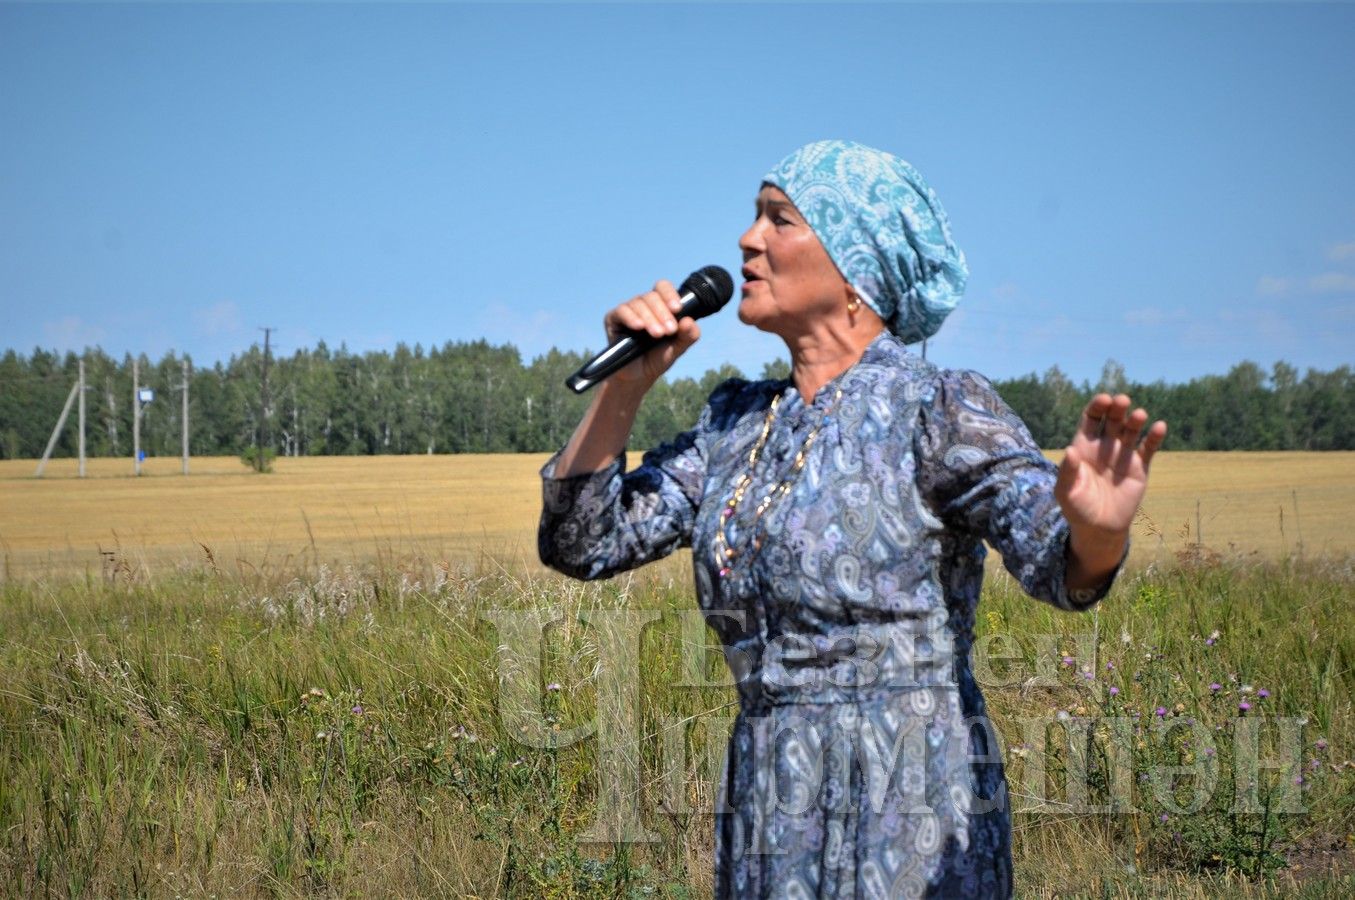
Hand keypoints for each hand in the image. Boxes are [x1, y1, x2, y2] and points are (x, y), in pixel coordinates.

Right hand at [601, 279, 701, 388]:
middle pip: (652, 296)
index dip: (670, 294)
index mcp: (660, 305)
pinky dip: (631, 317)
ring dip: (650, 318)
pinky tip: (639, 326)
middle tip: (669, 331)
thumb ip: (688, 336)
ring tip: (657, 334)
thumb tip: (689, 321)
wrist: (639, 376)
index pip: (663, 288)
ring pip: (638, 303)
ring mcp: (628, 310)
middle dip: (663, 313)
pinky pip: (621, 311)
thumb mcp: (677, 348)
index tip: (677, 309)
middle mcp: (643, 305)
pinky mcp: (613, 319)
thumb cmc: (658, 358)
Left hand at [1055, 393, 1167, 585]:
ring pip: (1131, 431)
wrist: (1099, 528)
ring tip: (1139, 415)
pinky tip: (1160, 427)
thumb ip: (1067, 472)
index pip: (1091, 419)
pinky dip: (1155, 437)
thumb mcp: (1066, 492)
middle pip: (1113, 420)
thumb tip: (1070, 451)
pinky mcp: (1140, 467)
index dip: (1097, 407)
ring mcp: (1124, 454)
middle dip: (1117, 408)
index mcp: (1085, 446)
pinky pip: (1148, 448)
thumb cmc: (1078, 508)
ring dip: (1136, 420)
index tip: (1103, 399)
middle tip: (1122, 401)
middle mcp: (1105, 446)